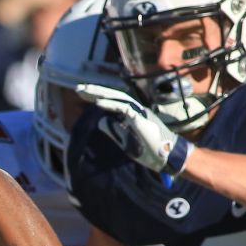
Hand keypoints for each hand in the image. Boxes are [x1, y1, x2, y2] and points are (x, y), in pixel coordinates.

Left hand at [76, 84, 190, 178]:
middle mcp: (136, 111)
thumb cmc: (150, 151)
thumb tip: (100, 121)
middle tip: (78, 88)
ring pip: (118, 98)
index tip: (82, 93)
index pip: (112, 102)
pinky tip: (98, 102)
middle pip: (114, 96)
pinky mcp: (141, 120)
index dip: (97, 96)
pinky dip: (111, 104)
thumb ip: (114, 131)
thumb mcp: (126, 141)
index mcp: (132, 115)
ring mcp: (140, 113)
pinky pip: (124, 109)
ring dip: (100, 93)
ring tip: (84, 90)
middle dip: (95, 91)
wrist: (168, 158)